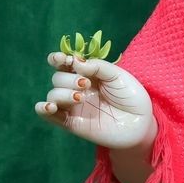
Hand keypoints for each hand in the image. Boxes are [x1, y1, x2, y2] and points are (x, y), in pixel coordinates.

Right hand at [34, 50, 156, 150]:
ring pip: (53, 95)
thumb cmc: (131, 97)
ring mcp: (73, 106)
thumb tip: (75, 62)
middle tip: (85, 84)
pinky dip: (43, 109)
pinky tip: (50, 106)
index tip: (63, 59)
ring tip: (80, 98)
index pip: (64, 63)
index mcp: (86, 74)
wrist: (140, 124)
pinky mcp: (72, 123)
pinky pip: (49, 116)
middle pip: (58, 78)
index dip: (58, 59)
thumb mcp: (117, 75)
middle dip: (68, 79)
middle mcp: (77, 89)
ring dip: (62, 94)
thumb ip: (97, 66)